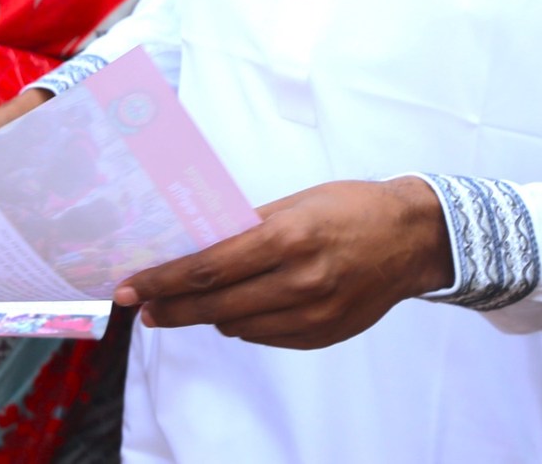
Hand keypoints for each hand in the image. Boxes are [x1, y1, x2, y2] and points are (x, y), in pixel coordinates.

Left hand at [113, 177, 454, 349]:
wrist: (411, 238)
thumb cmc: (349, 208)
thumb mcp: (294, 203)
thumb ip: (246, 227)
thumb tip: (196, 246)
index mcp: (287, 238)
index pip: (207, 268)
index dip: (162, 282)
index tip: (130, 288)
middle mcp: (300, 281)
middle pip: (215, 306)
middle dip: (170, 308)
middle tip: (141, 308)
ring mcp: (314, 313)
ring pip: (238, 326)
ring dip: (207, 317)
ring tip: (186, 304)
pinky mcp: (325, 334)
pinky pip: (267, 337)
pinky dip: (244, 325)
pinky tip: (235, 311)